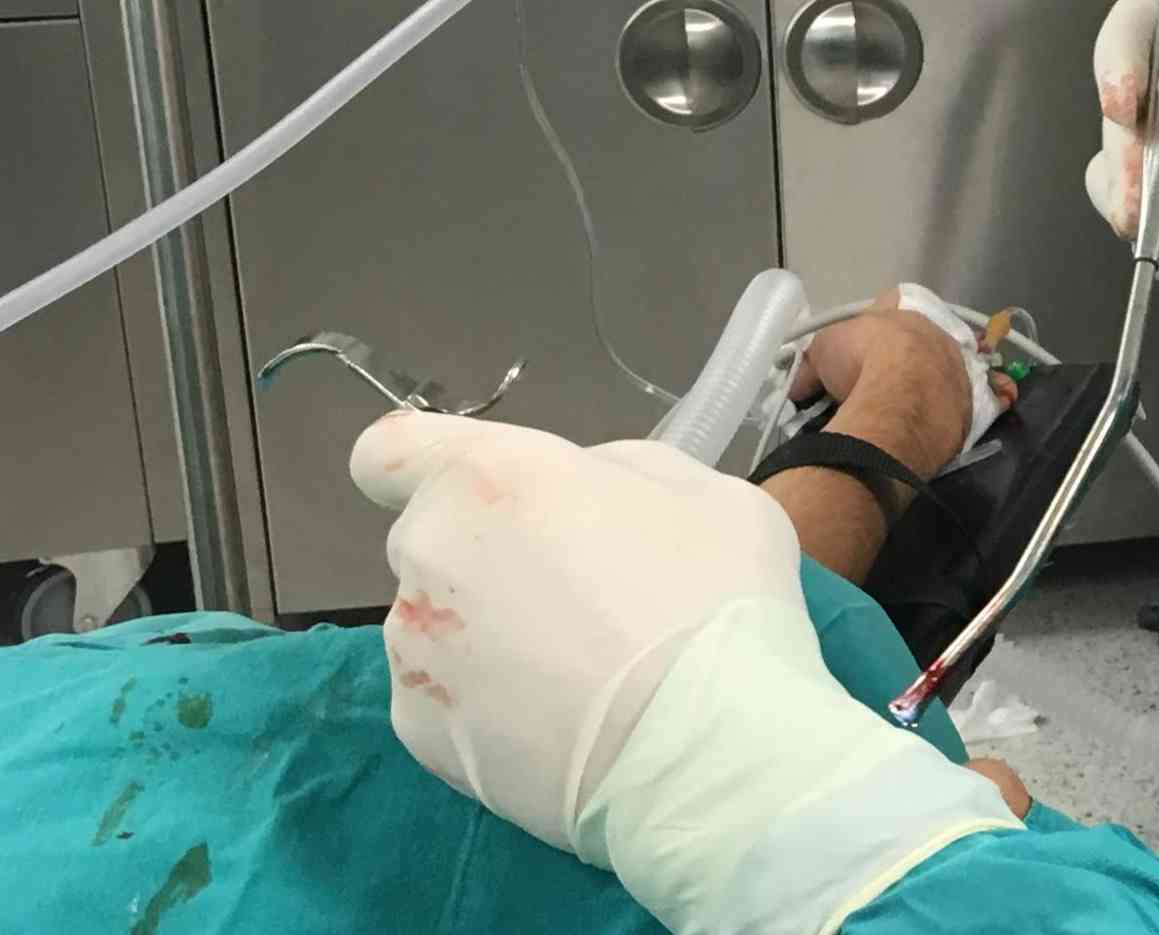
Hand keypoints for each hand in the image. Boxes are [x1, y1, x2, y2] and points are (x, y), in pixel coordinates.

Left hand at [353, 412, 1018, 934]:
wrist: (719, 754)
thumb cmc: (727, 604)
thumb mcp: (708, 490)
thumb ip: (624, 470)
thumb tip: (590, 486)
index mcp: (496, 476)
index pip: (395, 441)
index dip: (428, 452)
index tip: (472, 478)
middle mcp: (436, 557)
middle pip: (434, 531)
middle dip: (494, 544)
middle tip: (586, 575)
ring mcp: (423, 653)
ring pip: (442, 616)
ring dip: (494, 622)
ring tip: (593, 654)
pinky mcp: (428, 735)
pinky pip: (448, 692)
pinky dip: (492, 694)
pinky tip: (575, 705)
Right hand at [794, 284, 1016, 479]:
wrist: (903, 400)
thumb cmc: (862, 362)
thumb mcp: (823, 352)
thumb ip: (814, 364)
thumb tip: (800, 388)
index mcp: (905, 313)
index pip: (891, 303)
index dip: (874, 320)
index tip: (859, 345)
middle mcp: (937, 336)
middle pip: (919, 341)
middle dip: (900, 359)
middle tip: (875, 382)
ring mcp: (957, 369)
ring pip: (940, 372)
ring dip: (923, 387)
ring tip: (896, 410)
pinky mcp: (966, 404)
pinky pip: (954, 405)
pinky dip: (939, 414)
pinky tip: (920, 428)